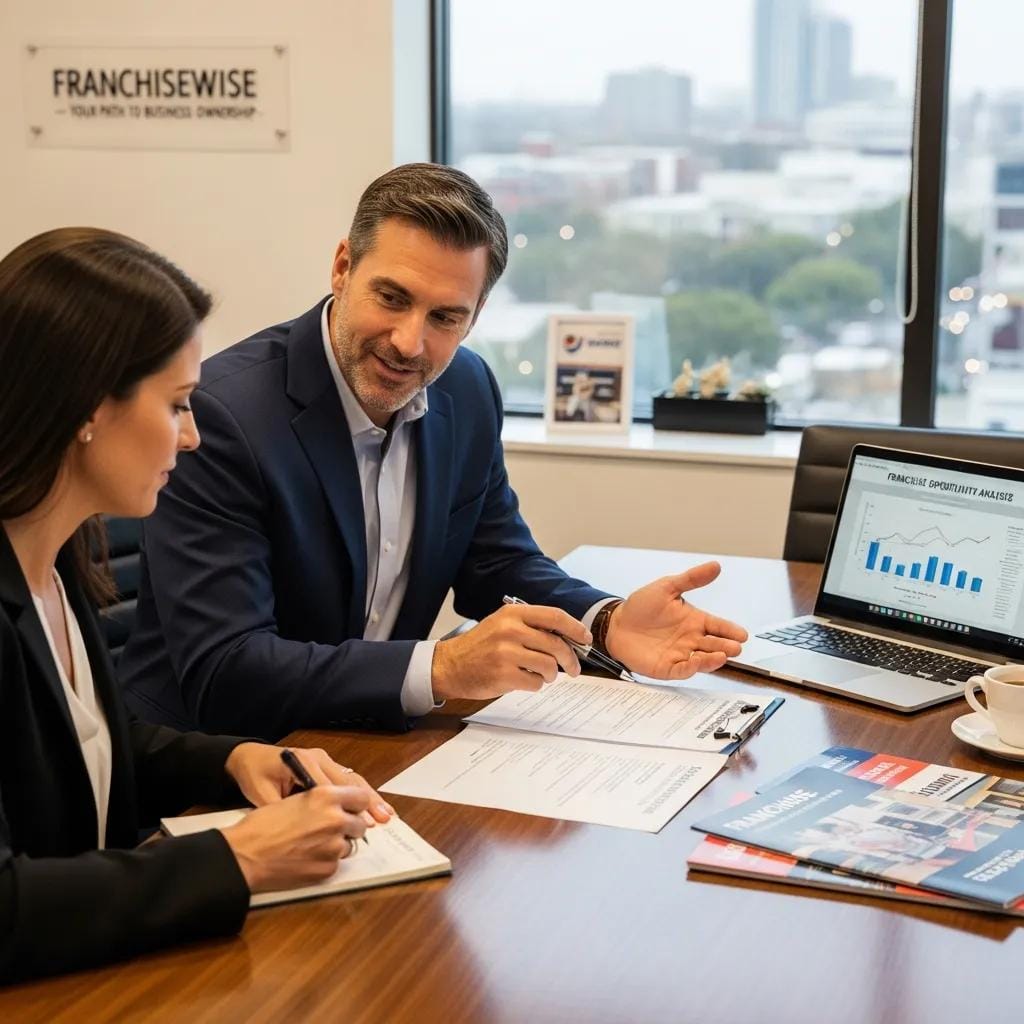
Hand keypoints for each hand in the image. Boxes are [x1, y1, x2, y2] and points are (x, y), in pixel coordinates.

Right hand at [221, 786, 369, 892]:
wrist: (244, 856)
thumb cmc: (262, 825)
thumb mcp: (296, 798)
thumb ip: (323, 800)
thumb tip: (340, 806)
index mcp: (326, 795)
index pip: (362, 796)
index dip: (357, 804)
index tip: (353, 808)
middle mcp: (335, 819)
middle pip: (360, 823)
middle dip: (349, 826)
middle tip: (330, 828)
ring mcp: (334, 846)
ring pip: (349, 844)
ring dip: (337, 844)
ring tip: (312, 844)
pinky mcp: (328, 869)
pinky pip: (336, 863)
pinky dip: (325, 861)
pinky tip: (306, 858)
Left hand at [225, 742, 392, 823]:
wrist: (249, 757)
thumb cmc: (255, 775)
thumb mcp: (261, 794)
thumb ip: (281, 809)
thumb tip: (301, 830)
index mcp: (303, 761)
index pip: (328, 786)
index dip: (343, 806)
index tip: (356, 823)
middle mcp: (318, 757)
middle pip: (347, 780)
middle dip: (365, 802)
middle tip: (381, 820)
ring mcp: (324, 760)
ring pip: (352, 779)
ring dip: (369, 798)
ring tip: (386, 814)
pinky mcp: (326, 765)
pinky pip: (348, 779)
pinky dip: (362, 794)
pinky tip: (375, 805)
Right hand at [432, 604, 591, 699]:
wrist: (449, 665)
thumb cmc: (480, 645)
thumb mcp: (503, 624)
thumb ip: (531, 626)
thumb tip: (568, 637)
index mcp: (513, 614)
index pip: (555, 616)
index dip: (575, 628)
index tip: (585, 639)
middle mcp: (510, 630)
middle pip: (556, 644)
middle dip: (570, 659)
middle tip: (574, 668)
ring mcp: (506, 653)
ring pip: (549, 665)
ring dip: (550, 674)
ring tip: (541, 675)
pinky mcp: (503, 675)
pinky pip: (536, 682)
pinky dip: (536, 684)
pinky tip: (523, 680)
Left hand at [605, 562, 747, 679]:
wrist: (615, 623)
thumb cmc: (641, 607)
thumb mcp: (667, 587)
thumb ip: (691, 579)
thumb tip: (715, 566)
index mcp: (694, 621)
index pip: (717, 626)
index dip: (730, 630)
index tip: (742, 634)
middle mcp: (690, 639)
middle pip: (714, 645)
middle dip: (726, 647)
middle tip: (735, 647)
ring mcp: (679, 654)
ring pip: (702, 660)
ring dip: (712, 660)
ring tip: (721, 656)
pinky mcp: (666, 667)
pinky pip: (682, 670)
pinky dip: (691, 668)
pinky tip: (696, 663)